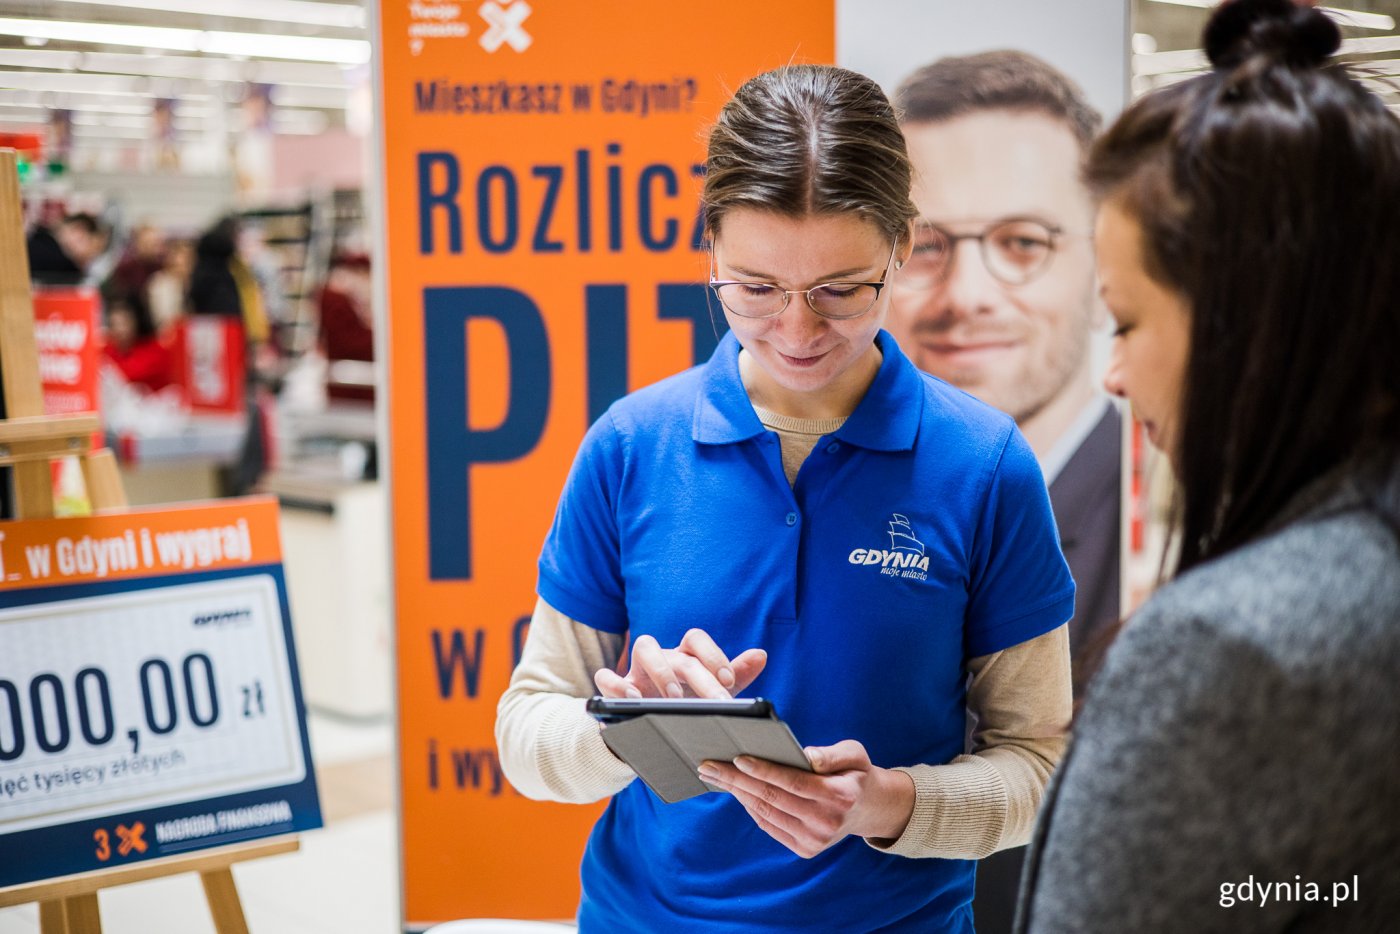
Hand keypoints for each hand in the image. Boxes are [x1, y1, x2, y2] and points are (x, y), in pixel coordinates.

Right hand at [594, 629, 766, 699]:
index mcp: (685, 656)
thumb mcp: (711, 693)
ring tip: (674, 697)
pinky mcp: (615, 688)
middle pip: (681, 655)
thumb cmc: (684, 704)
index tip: (728, 681)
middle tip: (717, 703)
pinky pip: (607, 676)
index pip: (696, 639)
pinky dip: (616, 684)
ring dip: (662, 671)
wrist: (648, 730)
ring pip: (644, 646)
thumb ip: (736, 675)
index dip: (713, 654)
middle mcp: (663, 657)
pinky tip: (632, 699)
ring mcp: (637, 670)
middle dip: (701, 679)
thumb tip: (761, 654)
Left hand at [697, 740, 914, 857]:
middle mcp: (826, 822)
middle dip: (737, 780)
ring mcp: (814, 840)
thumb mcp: (855, 754)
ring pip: (766, 813)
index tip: (737, 757)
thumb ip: (832, 754)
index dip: (763, 771)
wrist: (865, 809)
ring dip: (737, 793)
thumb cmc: (854, 773)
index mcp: (839, 796)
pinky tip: (735, 790)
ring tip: (715, 776)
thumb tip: (805, 757)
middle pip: (772, 798)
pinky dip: (749, 807)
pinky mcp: (804, 848)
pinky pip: (769, 825)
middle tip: (709, 765)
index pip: (793, 783)